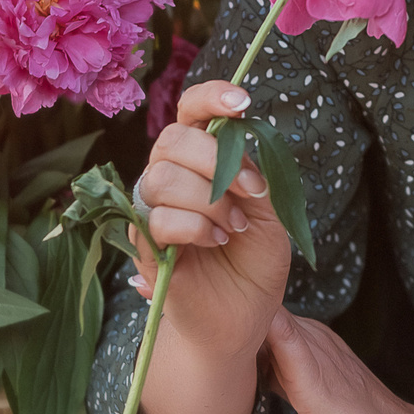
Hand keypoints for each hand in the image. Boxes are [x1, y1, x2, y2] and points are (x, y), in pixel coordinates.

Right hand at [129, 81, 293, 362]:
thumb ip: (253, 173)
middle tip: (250, 191)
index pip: (191, 110)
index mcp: (200, 159)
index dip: (211, 97)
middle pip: (172, 139)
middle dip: (215, 159)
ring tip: (234, 226)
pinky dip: (196, 227)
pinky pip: (156, 219)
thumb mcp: (269, 210)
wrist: (245, 316)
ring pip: (161, 177)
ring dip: (209, 200)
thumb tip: (235, 142)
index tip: (242, 103)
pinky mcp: (144, 246)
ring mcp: (152, 211)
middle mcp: (170, 176)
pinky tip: (217, 241)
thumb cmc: (255, 260)